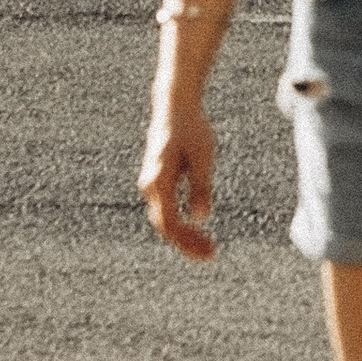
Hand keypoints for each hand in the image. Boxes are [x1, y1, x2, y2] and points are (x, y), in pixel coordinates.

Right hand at [140, 97, 217, 261]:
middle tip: (211, 254)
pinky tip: (196, 231)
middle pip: (165, 226)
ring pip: (165, 220)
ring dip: (184, 236)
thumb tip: (201, 216)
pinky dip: (181, 225)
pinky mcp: (158, 184)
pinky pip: (166, 212)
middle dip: (187, 243)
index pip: (169, 222)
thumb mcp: (202, 154)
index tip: (209, 250)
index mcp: (159, 180)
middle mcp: (150, 186)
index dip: (187, 241)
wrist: (174, 107)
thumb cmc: (191, 128)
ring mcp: (151, 186)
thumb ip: (200, 185)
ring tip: (208, 247)